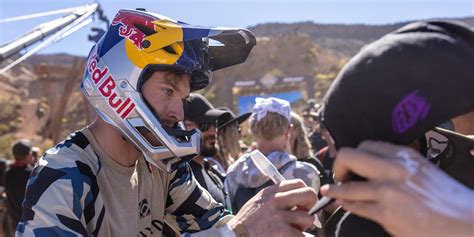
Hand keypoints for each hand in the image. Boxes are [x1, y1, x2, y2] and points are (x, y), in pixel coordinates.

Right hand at [228, 179, 316, 236]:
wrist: (236, 236)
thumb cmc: (248, 222)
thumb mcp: (259, 201)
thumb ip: (276, 196)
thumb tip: (298, 199)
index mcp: (271, 192)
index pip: (299, 184)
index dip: (304, 194)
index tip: (301, 203)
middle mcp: (276, 200)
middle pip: (309, 195)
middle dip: (311, 206)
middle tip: (303, 215)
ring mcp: (280, 216)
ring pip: (308, 218)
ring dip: (303, 227)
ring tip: (291, 230)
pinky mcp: (282, 232)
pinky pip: (303, 235)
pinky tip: (290, 236)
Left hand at [320, 141, 473, 236]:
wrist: (465, 222)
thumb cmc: (445, 198)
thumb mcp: (422, 169)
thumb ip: (397, 164)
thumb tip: (371, 166)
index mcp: (404, 155)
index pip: (365, 145)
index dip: (353, 155)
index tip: (350, 164)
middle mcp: (394, 169)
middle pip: (349, 156)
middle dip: (338, 166)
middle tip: (340, 175)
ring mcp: (389, 191)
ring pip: (347, 186)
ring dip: (335, 189)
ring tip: (330, 191)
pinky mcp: (387, 213)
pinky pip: (355, 207)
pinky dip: (346, 205)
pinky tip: (343, 204)